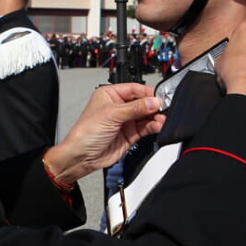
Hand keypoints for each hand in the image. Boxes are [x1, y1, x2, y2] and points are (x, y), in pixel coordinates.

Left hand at [44, 83, 165, 183]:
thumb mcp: (111, 115)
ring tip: (162, 119)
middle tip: (164, 108)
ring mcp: (125, 121)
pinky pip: (146, 127)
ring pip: (146, 115)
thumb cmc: (85, 133)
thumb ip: (135, 108)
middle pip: (143, 102)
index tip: (160, 97)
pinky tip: (158, 126)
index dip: (148, 93)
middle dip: (154, 105)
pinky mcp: (130, 134)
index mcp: (110, 94)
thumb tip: (153, 102)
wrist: (82, 156)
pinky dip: (154, 126)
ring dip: (156, 117)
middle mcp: (118, 106)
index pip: (134, 89)